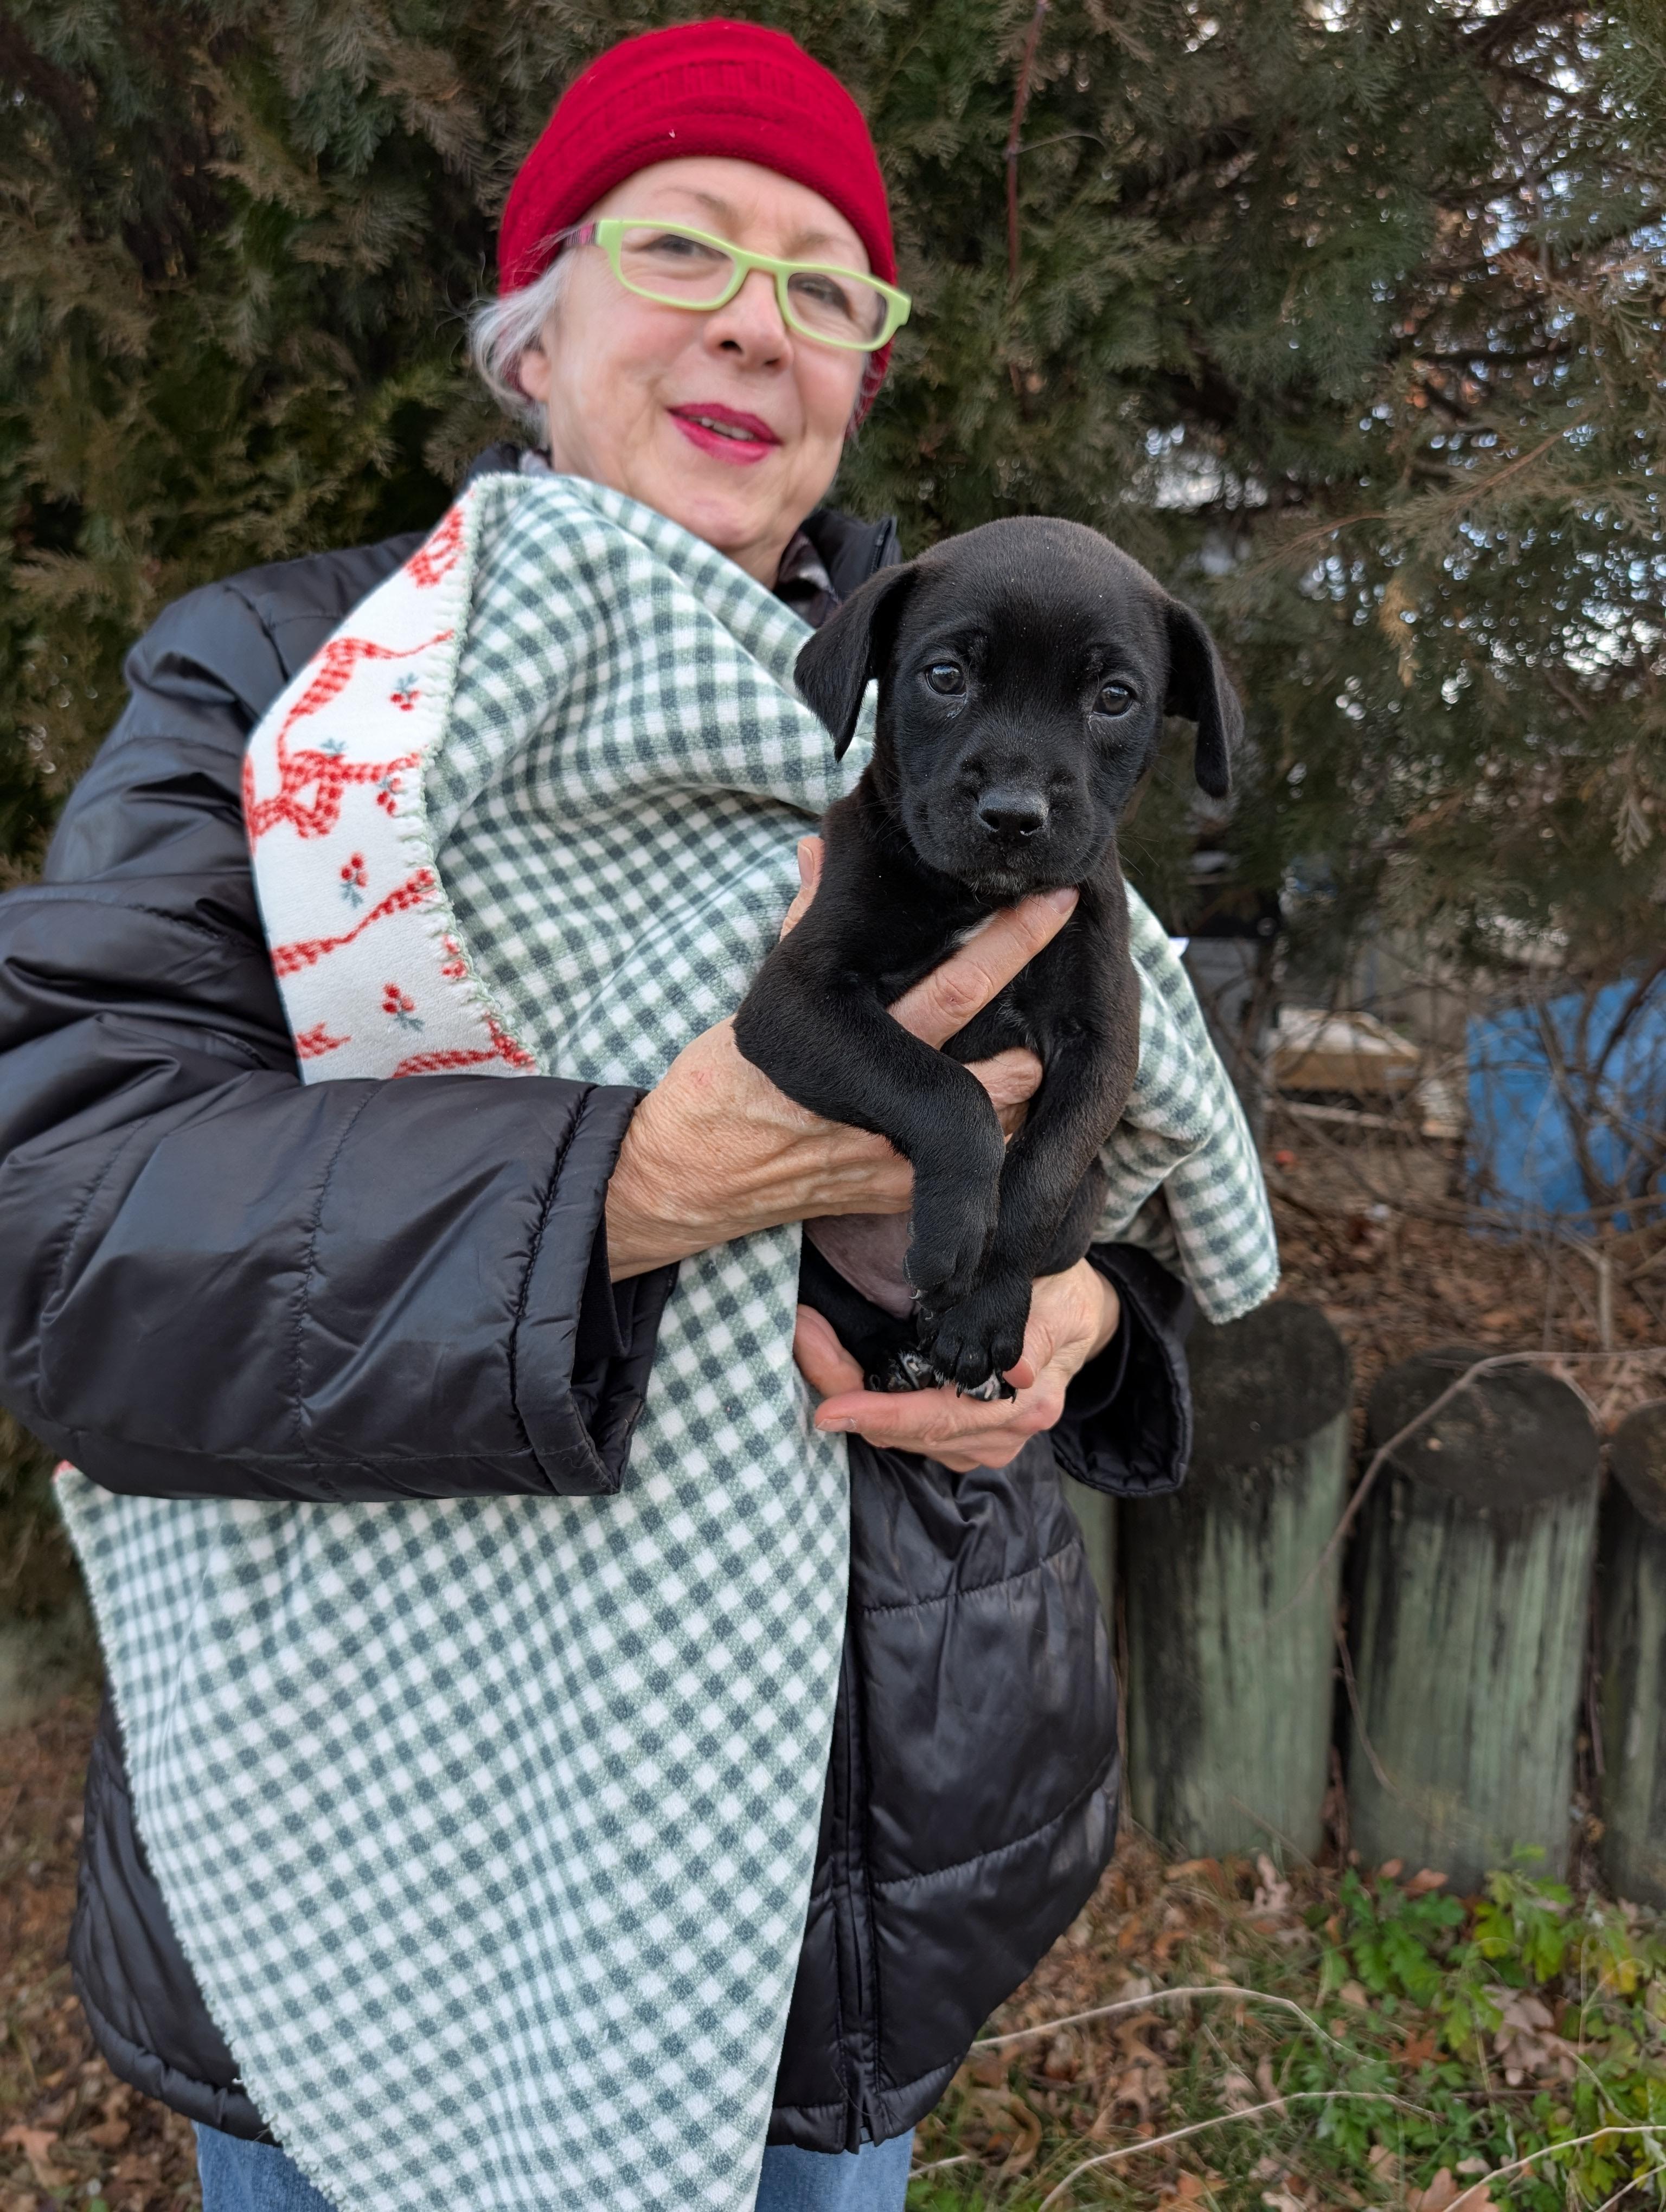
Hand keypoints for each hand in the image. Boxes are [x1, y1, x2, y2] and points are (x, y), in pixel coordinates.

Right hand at [605, 838, 1073, 1277]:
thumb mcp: (765, 997)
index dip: (1015, 942)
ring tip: (1011, 1067)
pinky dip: (980, 1143)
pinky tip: (975, 1123)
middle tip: (1044, 1012)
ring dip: (1013, 1096)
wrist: (689, 1174)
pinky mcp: (896, 1198)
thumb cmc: (725, 1082)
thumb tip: (814, 853)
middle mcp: (888, 1106)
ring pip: (1000, 1126)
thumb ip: (802, 926)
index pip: (960, 984)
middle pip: (1007, 1071)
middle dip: (1034, 1042)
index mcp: (860, 1042)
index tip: (1056, 904)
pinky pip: (967, 1171)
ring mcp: (898, 1159)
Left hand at [794, 1260, 1121, 1471]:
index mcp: (1022, 1405)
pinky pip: (899, 1426)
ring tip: (807, 1334)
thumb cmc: (1066, 1298)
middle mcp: (995, 1435)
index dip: (880, 1416)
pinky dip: (863, 1397)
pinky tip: (832, 1358)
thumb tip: (1020, 1372)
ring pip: (893, 1433)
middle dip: (843, 1390)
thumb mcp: (1060, 1302)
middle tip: (800, 1335)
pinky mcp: (957, 1436)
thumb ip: (1037, 1333)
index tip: (829, 1409)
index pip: (938, 1420)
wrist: (1080, 1317)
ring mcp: (975, 1442)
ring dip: (845, 1390)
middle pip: (902, 1431)